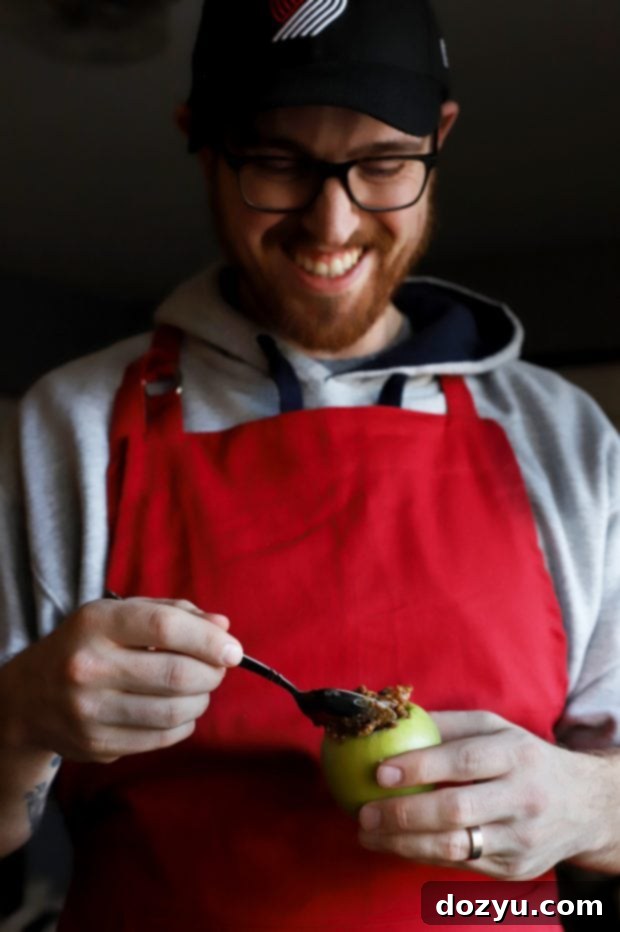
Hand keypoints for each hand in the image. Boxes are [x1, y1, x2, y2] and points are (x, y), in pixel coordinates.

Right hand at [1, 597, 242, 763]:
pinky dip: (183, 724)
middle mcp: (88, 667)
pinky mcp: (96, 746)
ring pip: (173, 711)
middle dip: (212, 673)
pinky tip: (180, 711)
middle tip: (218, 669)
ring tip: (200, 689)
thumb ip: (173, 613)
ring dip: (201, 701)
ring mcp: (89, 711)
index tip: (233, 650)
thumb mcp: (119, 614)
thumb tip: (223, 627)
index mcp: (96, 623)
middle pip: (176, 674)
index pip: (165, 627)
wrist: (28, 698)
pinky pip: (161, 738)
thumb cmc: (88, 645)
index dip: (209, 639)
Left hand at [357, 710, 614, 878]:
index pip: (465, 761)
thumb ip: (448, 724)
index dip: (421, 766)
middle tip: (364, 812)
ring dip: (403, 843)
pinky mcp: (515, 869)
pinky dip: (422, 855)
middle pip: (457, 811)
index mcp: (517, 755)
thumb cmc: (524, 758)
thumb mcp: (496, 728)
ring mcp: (521, 839)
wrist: (583, 805)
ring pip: (456, 847)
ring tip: (368, 834)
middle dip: (403, 814)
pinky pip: (460, 864)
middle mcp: (523, 798)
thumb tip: (393, 718)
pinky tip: (394, 845)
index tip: (380, 770)